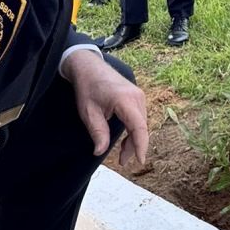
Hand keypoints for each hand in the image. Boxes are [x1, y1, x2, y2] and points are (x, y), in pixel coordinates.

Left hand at [60, 48, 148, 167]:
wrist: (89, 67)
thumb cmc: (87, 87)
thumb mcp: (88, 112)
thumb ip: (97, 132)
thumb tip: (100, 152)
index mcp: (125, 100)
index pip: (138, 127)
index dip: (140, 145)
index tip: (140, 161)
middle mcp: (136, 97)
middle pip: (141, 127)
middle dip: (134, 146)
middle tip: (122, 161)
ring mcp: (139, 96)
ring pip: (141, 124)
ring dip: (134, 139)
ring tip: (123, 154)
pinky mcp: (137, 97)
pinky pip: (139, 118)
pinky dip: (134, 130)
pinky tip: (126, 140)